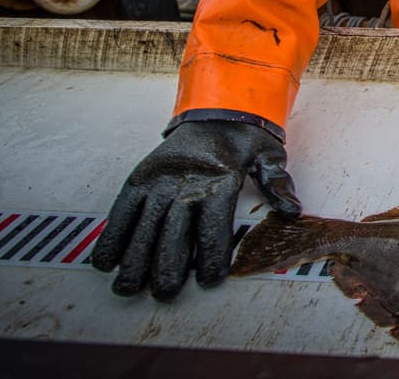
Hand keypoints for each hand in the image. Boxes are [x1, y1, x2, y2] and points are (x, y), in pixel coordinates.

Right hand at [90, 120, 300, 299]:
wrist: (217, 107)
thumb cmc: (244, 137)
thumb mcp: (269, 156)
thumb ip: (277, 184)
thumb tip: (292, 211)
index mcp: (220, 181)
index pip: (214, 227)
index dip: (211, 256)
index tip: (209, 280)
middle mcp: (186, 183)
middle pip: (174, 233)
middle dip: (167, 267)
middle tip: (164, 292)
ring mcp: (160, 181)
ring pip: (145, 225)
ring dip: (135, 259)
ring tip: (128, 287)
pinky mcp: (141, 178)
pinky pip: (124, 209)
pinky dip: (113, 234)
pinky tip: (107, 260)